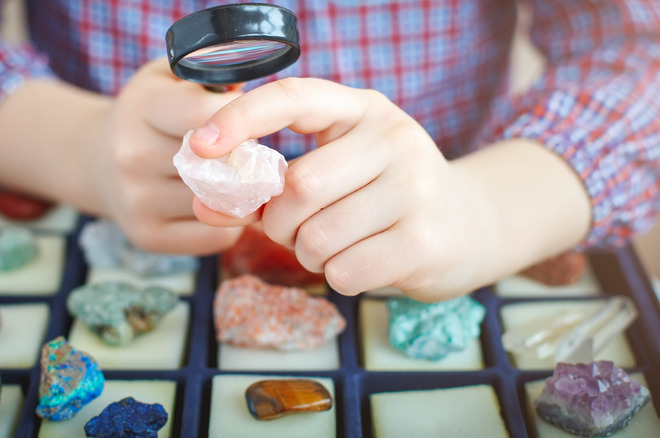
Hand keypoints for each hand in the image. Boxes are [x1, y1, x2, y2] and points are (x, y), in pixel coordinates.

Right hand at [89, 58, 244, 253]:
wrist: (96, 160)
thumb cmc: (149, 113)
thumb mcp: (169, 78)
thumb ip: (210, 73)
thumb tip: (252, 92)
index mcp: (141, 107)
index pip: (204, 115)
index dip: (240, 119)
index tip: (251, 122)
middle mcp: (131, 155)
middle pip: (216, 164)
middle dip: (246, 159)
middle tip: (251, 154)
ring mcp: (137, 200)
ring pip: (221, 202)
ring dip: (243, 193)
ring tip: (237, 178)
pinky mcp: (148, 235)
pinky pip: (218, 235)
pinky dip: (231, 222)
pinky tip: (222, 205)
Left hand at [187, 78, 574, 300]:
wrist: (470, 226)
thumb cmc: (384, 198)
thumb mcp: (337, 174)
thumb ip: (272, 187)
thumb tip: (203, 206)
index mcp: (363, 110)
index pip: (293, 98)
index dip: (241, 120)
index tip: (201, 146)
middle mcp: (393, 139)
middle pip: (298, 187)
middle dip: (281, 223)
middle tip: (298, 231)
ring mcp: (415, 188)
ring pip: (317, 238)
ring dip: (311, 255)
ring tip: (339, 247)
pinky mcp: (424, 240)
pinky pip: (344, 272)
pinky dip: (339, 278)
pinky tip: (364, 264)